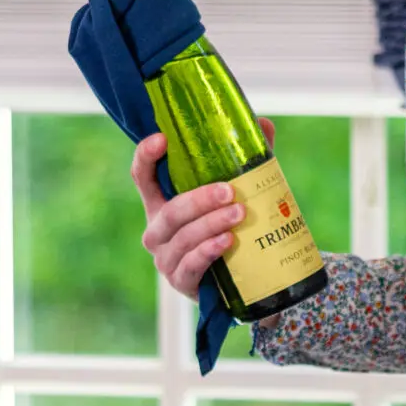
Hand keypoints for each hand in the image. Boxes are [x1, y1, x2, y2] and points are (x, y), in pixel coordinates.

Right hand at [131, 119, 273, 298]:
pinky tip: (227, 241)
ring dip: (211, 224)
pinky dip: (208, 251)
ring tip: (238, 213)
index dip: (146, 157)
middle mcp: (157, 230)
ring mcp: (165, 257)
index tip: (163, 139)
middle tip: (229, 190)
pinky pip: (191, 264)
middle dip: (199, 199)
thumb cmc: (229, 228)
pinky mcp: (180, 280)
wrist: (238, 281)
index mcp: (161, 202)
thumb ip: (246, 161)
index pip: (142, 176)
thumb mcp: (234, 195)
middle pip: (169, 212)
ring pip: (182, 237)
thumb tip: (263, 124)